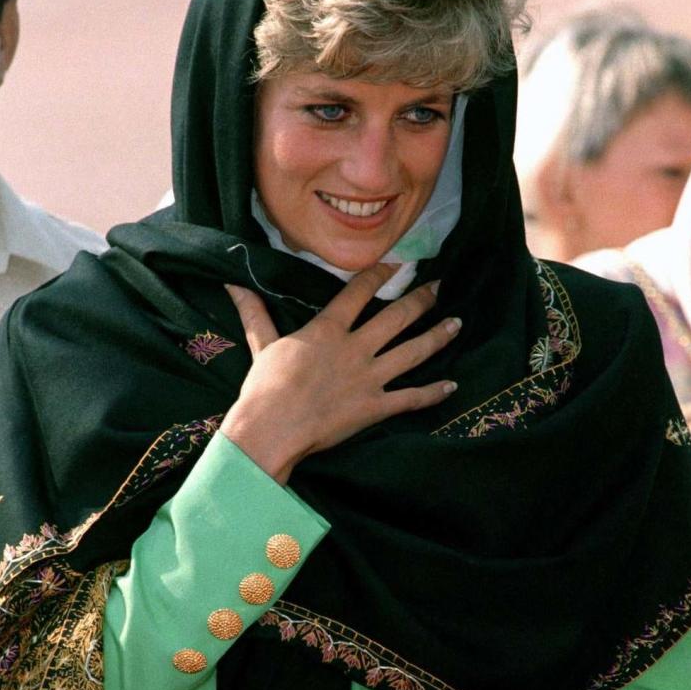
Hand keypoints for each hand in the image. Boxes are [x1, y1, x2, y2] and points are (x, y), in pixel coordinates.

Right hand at [220, 265, 459, 482]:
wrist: (271, 427)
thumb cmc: (264, 387)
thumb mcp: (261, 344)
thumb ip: (254, 313)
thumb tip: (233, 286)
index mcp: (328, 329)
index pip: (360, 291)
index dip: (382, 273)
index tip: (400, 262)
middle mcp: (355, 347)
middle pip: (397, 317)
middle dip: (421, 299)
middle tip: (438, 287)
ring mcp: (369, 377)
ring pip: (413, 352)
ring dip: (438, 336)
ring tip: (457, 323)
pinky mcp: (375, 407)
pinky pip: (411, 398)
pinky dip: (433, 393)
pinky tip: (452, 386)